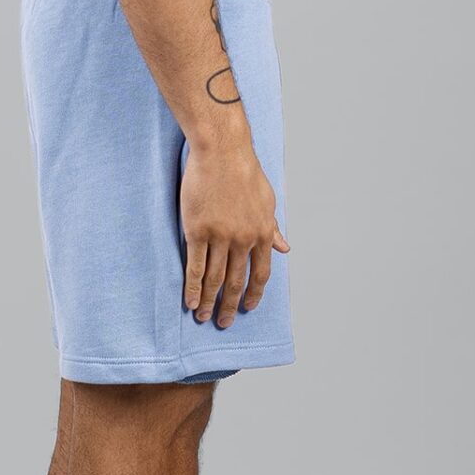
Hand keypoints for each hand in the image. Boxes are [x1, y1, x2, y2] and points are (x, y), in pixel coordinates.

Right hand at [180, 143, 289, 329]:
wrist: (222, 152)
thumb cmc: (245, 172)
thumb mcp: (267, 201)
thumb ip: (273, 228)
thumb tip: (285, 248)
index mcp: (262, 233)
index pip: (260, 273)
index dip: (253, 293)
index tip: (248, 307)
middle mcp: (243, 239)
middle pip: (235, 281)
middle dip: (229, 305)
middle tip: (223, 322)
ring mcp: (220, 236)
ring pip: (214, 278)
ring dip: (209, 301)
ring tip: (202, 316)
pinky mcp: (197, 231)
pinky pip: (195, 266)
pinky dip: (193, 287)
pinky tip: (190, 300)